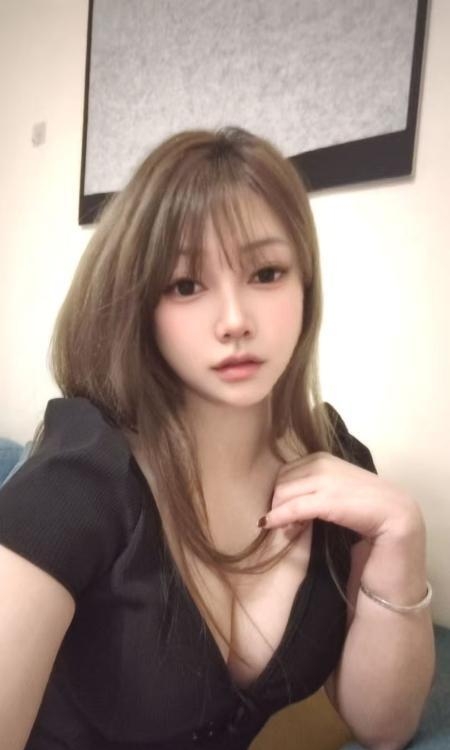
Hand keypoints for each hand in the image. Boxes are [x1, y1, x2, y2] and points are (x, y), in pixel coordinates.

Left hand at [259, 452, 423, 546]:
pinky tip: (271, 526)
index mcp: (321, 457)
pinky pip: (291, 508)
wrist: (396, 516)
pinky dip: (277, 517)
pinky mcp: (327, 499)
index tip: (286, 512)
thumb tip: (286, 500)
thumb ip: (315, 486)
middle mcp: (320, 463)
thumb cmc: (366, 506)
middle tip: (288, 525)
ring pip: (282, 494)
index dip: (281, 493)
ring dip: (279, 514)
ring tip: (290, 530)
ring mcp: (324, 479)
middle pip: (280, 482)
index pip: (285, 472)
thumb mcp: (337, 488)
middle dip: (278, 504)